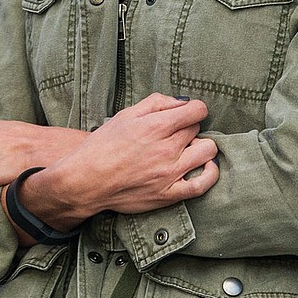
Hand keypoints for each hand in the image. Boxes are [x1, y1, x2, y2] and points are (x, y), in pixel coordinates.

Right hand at [27, 94, 219, 230]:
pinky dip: (210, 174)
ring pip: (207, 152)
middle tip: (174, 133)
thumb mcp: (125, 115)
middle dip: (189, 127)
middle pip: (198, 129)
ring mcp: (170, 173)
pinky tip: (205, 166)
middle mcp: (166, 149)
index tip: (188, 113)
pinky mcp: (169, 195)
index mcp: (155, 126)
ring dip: (201, 147)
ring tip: (187, 149)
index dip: (194, 109)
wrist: (86, 180)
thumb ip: (156, 103)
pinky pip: (203, 185)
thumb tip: (182, 102)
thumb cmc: (103, 145)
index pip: (196, 110)